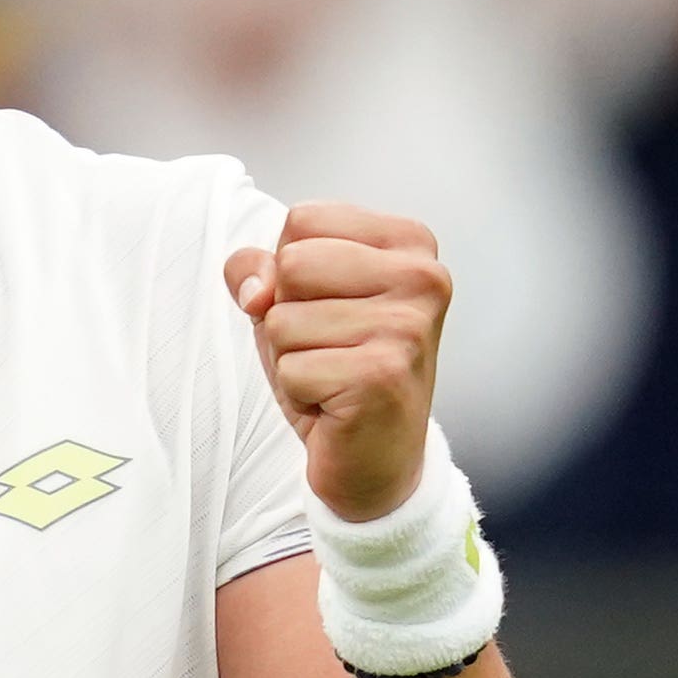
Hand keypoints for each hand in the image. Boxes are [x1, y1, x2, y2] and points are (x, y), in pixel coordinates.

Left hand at [223, 202, 450, 521]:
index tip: (329, 306)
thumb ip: (259, 268)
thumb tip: (255, 290)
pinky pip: (290, 367)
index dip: (289, 268)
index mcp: (408, 242)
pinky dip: (298, 391)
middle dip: (287, 312)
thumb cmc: (337, 365)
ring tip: (333, 374)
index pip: (302, 219)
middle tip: (328, 347)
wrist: (377, 458)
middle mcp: (422, 277)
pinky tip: (336, 403)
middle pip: (291, 263)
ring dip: (291, 355)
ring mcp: (407, 326)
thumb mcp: (291, 299)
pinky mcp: (384, 375)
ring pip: (283, 318)